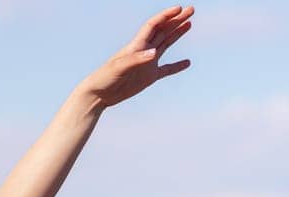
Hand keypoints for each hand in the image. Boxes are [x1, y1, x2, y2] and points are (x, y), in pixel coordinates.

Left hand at [78, 6, 192, 108]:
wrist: (97, 95)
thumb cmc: (104, 78)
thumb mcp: (119, 67)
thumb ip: (137, 59)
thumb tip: (154, 53)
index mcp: (136, 46)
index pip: (153, 25)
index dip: (166, 16)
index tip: (179, 8)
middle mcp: (143, 51)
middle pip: (163, 31)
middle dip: (176, 20)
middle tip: (191, 9)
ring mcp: (147, 64)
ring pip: (166, 44)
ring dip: (177, 33)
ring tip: (189, 23)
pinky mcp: (148, 77)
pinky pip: (167, 70)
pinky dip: (177, 66)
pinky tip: (187, 63)